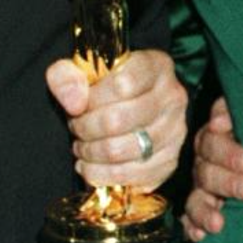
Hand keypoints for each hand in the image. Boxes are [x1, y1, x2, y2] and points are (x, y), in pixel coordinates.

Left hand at [45, 49, 185, 192]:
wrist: (127, 109)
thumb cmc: (104, 88)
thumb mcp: (80, 71)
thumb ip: (67, 76)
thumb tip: (74, 102)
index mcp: (157, 66)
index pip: (122, 84)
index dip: (91, 99)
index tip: (78, 105)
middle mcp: (173, 98)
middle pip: (118, 120)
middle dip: (85, 128)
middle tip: (76, 128)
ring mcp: (176, 132)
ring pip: (120, 150)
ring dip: (91, 153)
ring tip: (82, 146)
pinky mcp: (169, 162)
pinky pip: (129, 176)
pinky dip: (101, 175)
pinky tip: (90, 166)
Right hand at [184, 98, 242, 242]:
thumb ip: (236, 114)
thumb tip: (219, 122)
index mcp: (218, 137)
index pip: (212, 141)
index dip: (226, 151)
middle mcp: (206, 163)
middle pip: (206, 171)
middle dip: (226, 182)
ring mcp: (203, 189)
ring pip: (196, 199)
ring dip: (205, 211)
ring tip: (218, 224)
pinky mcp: (202, 213)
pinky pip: (190, 221)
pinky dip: (193, 228)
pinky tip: (200, 236)